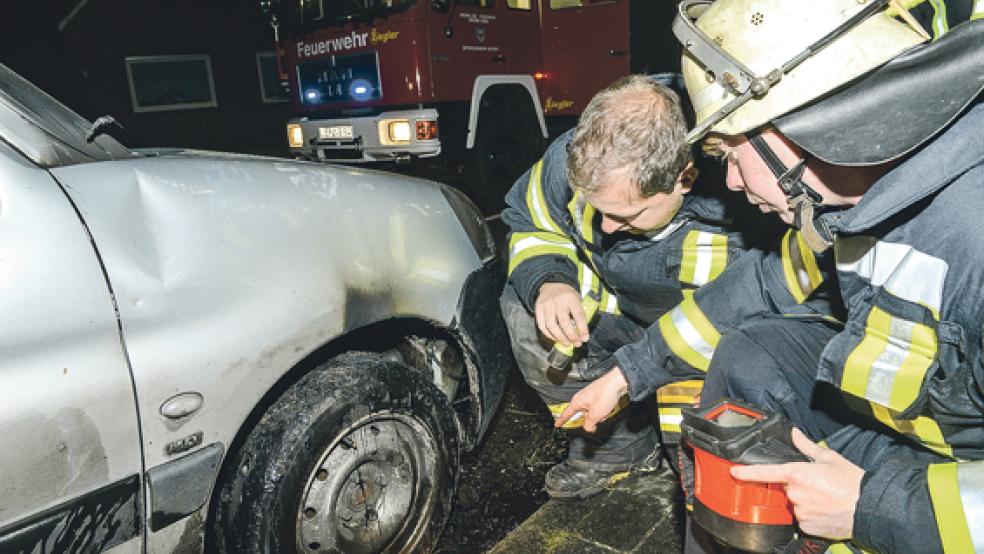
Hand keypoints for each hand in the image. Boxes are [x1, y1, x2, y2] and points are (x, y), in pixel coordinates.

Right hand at [535, 282, 588, 346]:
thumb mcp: (577, 299)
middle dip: (571, 336)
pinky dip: (549, 335)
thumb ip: (580, 313)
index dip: (582, 329)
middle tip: (577, 343)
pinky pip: (542, 326)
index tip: (585, 338)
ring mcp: (547, 305)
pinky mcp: (538, 309)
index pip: (578, 315)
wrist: (551, 285)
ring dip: (560, 338)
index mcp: (571, 298)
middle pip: (564, 323)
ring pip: (552, 326)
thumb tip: (582, 334)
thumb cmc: (567, 296)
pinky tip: (556, 339)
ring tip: (567, 343)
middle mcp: (558, 301)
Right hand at [555, 368, 627, 431]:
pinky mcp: (597, 395)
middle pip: (580, 414)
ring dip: (596, 415)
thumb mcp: (595, 415)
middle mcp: (581, 398)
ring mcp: (589, 396)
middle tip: (595, 422)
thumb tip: (588, 428)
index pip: (566, 414)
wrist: (617, 382)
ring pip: (590, 411)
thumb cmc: (605, 394)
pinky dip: (601, 410)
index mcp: (577, 401)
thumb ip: (589, 424)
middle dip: (588, 420)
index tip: (556, 425)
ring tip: (605, 412)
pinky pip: (596, 407)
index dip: (561, 421)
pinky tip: (608, 409)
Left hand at [730, 428, 863, 540]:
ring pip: (793, 504)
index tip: (734, 471)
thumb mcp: (830, 458)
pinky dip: (810, 514)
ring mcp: (800, 511)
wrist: (870, 507)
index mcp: (798, 474)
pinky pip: (801, 519)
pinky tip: (824, 510)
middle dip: (796, 485)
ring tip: (824, 497)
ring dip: (803, 500)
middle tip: (817, 484)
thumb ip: (807, 446)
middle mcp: (796, 494)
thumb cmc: (852, 481)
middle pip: (785, 488)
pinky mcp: (806, 526)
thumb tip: (794, 434)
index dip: (747, 472)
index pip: (766, 472)